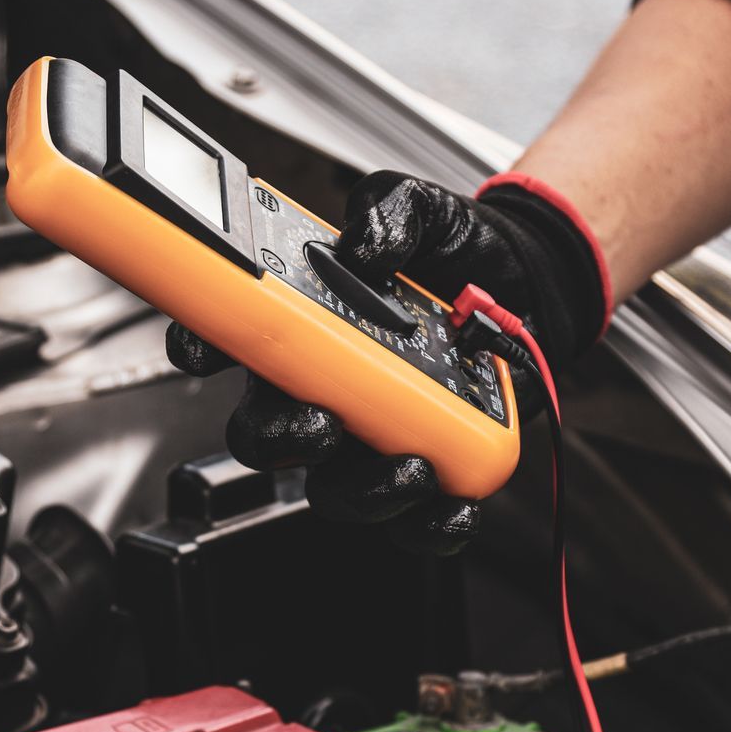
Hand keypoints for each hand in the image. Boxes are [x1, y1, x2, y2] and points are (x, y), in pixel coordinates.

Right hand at [167, 170, 609, 554]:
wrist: (531, 282)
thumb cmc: (456, 251)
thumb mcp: (421, 208)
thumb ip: (387, 210)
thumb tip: (368, 247)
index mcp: (302, 328)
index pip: (228, 342)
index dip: (199, 350)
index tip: (205, 355)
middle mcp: (324, 389)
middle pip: (266, 435)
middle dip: (282, 441)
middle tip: (322, 424)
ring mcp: (371, 434)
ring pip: (335, 489)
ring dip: (364, 492)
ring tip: (410, 466)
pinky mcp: (427, 465)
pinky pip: (414, 519)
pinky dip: (431, 524)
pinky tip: (453, 502)